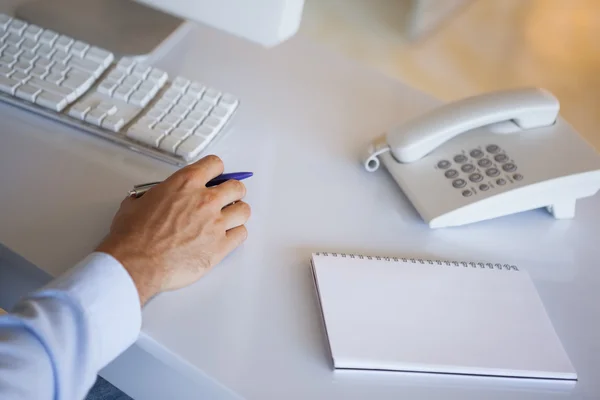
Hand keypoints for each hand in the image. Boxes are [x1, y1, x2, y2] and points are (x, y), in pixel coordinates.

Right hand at [96, 155, 249, 304]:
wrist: (136, 263)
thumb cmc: (133, 236)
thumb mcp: (137, 202)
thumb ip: (155, 195)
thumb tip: (155, 198)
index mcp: (185, 183)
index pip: (214, 164)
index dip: (216, 171)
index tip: (215, 177)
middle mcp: (205, 200)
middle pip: (237, 187)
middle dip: (233, 192)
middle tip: (226, 199)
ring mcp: (216, 223)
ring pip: (244, 210)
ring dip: (237, 213)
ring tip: (228, 219)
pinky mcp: (220, 246)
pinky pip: (241, 234)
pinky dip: (236, 234)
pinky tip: (227, 236)